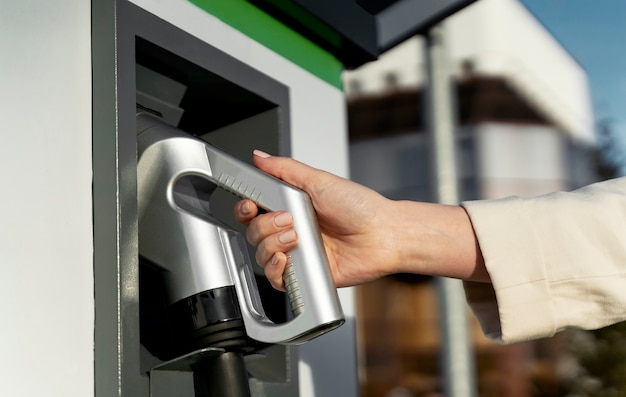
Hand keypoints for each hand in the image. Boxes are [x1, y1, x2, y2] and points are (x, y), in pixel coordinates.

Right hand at [234, 151, 487, 290]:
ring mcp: (297, 253)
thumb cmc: (361, 207)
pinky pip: (276, 279)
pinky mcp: (305, 275)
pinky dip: (275, 270)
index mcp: (292, 207)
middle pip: (253, 232)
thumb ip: (285, 169)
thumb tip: (260, 157)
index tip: (250, 205)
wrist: (384, 235)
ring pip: (261, 255)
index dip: (245, 208)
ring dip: (271, 245)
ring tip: (296, 238)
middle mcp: (291, 230)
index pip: (254, 210)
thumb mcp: (320, 181)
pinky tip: (287, 259)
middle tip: (289, 220)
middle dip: (264, 226)